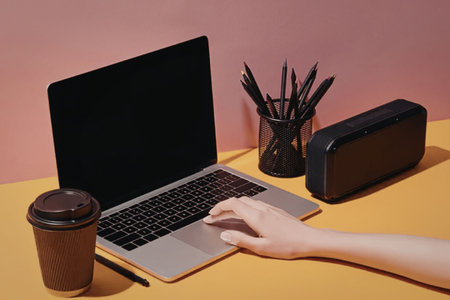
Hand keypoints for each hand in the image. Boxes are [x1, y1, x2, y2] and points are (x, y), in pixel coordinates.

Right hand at [203, 196, 319, 258]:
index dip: (218, 208)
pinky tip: (246, 215)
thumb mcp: (261, 248)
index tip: (211, 215)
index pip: (232, 204)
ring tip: (227, 216)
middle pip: (237, 201)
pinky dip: (244, 207)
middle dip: (223, 207)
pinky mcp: (275, 210)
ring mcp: (269, 208)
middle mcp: (262, 209)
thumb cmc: (288, 245)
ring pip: (246, 201)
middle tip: (215, 217)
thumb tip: (225, 235)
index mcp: (256, 216)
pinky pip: (255, 203)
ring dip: (234, 206)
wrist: (309, 239)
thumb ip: (241, 240)